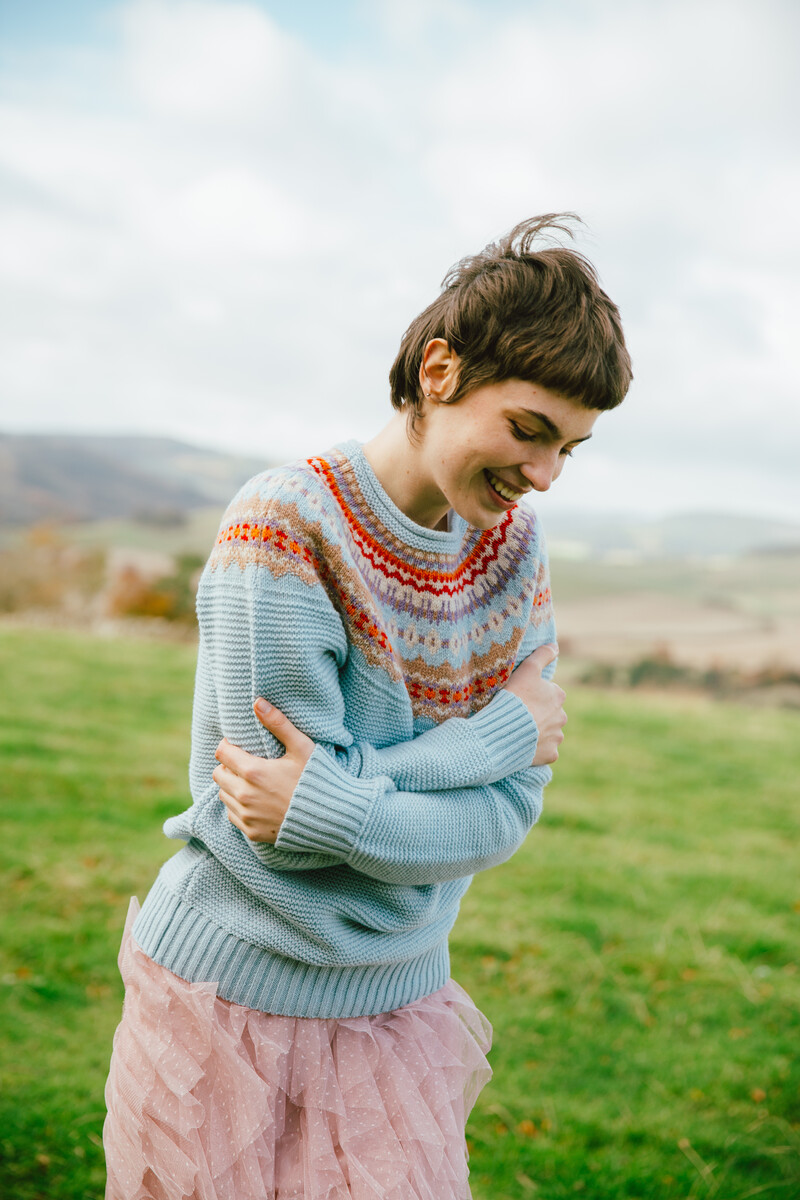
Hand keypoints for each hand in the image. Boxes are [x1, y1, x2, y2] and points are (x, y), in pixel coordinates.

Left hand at [213, 700, 313, 842]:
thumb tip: (257, 702)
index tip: (240, 745)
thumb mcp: (301, 747)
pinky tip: (257, 800)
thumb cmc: (317, 779)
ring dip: (232, 786)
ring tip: (252, 781)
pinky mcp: (251, 832)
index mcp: (253, 772)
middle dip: (228, 765)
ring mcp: (247, 816)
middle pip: (218, 774)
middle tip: (247, 762)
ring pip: (223, 795)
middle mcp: (244, 795)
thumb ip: (278, 723)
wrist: (332, 819)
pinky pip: (232, 815)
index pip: (221, 753)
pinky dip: (239, 806)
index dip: (228, 745)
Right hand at [503, 643, 566, 764]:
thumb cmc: (514, 698)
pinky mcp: (550, 755)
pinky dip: (536, 749)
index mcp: (558, 695)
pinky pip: (545, 751)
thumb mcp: (527, 670)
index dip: (533, 695)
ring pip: (549, 733)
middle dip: (538, 714)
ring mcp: (557, 737)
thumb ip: (542, 655)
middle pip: (550, 713)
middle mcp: (562, 716)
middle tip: (518, 715)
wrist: (504, 731)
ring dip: (537, 732)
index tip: (520, 698)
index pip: (549, 693)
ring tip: (518, 731)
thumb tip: (555, 645)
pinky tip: (523, 746)